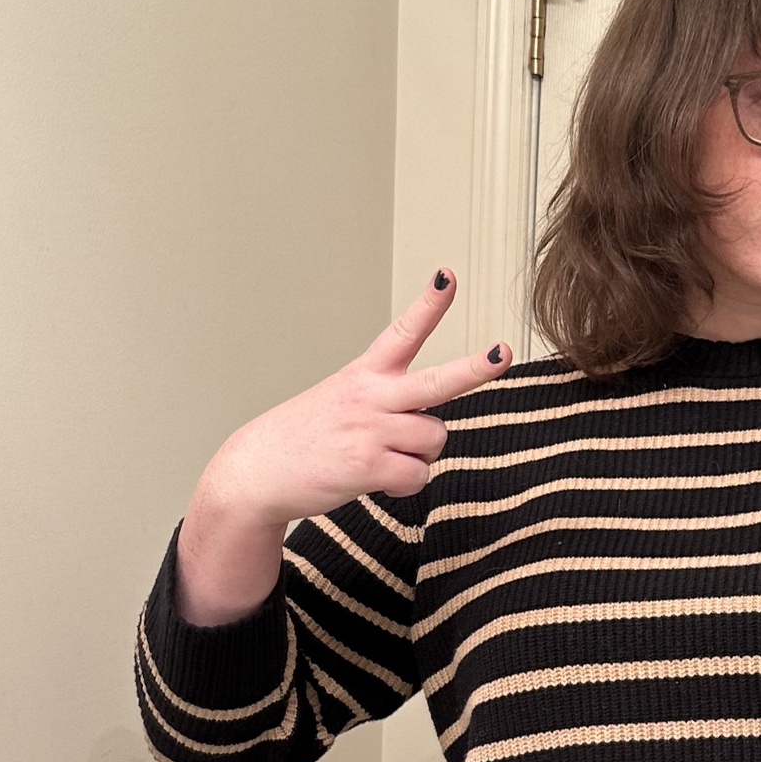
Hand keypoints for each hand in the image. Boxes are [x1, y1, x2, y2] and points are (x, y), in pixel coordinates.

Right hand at [177, 272, 509, 624]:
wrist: (257, 472)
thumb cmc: (305, 439)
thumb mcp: (342, 404)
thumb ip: (389, 409)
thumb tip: (428, 433)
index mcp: (364, 375)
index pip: (402, 333)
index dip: (429, 305)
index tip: (448, 276)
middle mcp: (371, 397)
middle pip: (437, 382)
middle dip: (475, 368)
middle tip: (503, 352)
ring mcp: (371, 430)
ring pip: (434, 440)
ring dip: (418, 455)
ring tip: (382, 457)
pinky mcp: (368, 465)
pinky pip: (417, 476)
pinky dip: (402, 484)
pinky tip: (374, 479)